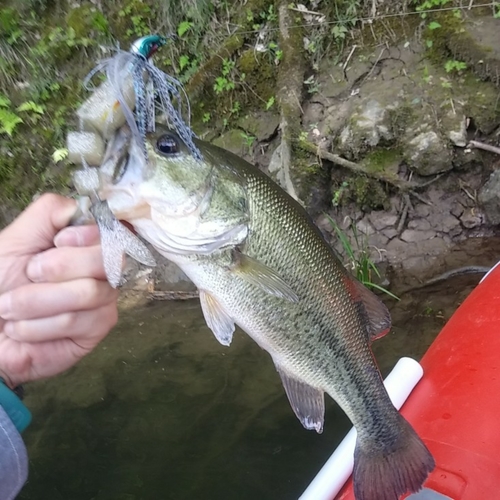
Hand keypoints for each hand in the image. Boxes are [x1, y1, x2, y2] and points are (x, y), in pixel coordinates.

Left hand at [0, 194, 118, 387]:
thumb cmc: (1, 280)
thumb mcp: (19, 236)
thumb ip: (52, 212)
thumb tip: (85, 209)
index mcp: (89, 243)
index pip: (114, 230)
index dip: (86, 236)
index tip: (57, 241)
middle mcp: (104, 270)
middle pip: (108, 259)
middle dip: (58, 267)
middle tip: (29, 273)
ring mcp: (105, 300)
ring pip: (88, 292)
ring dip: (35, 300)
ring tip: (11, 308)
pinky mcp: (98, 329)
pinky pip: (75, 321)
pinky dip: (37, 325)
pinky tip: (23, 328)